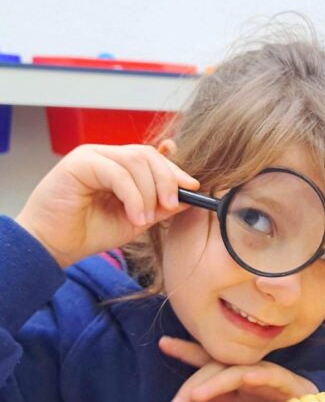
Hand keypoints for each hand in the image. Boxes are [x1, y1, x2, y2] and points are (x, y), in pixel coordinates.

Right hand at [15, 144, 198, 266]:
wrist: (54, 246)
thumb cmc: (90, 232)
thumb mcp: (136, 220)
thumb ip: (160, 206)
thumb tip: (188, 196)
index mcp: (120, 165)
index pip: (154, 157)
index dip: (175, 171)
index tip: (193, 188)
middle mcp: (106, 155)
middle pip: (148, 155)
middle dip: (167, 179)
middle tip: (172, 205)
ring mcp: (92, 155)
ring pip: (135, 162)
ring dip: (149, 193)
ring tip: (147, 219)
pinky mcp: (79, 163)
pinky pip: (118, 173)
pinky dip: (133, 197)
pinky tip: (136, 217)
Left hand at [159, 336, 317, 401]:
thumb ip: (217, 395)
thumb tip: (191, 393)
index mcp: (236, 372)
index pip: (209, 358)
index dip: (187, 350)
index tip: (164, 343)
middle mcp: (249, 367)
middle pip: (218, 366)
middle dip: (195, 382)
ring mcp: (267, 373)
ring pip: (237, 372)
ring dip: (216, 382)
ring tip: (197, 396)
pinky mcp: (286, 382)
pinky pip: (270, 376)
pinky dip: (259, 376)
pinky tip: (247, 378)